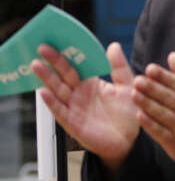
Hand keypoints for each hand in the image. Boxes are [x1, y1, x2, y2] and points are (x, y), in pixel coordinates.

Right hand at [31, 42, 138, 173]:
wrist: (131, 139)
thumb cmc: (129, 113)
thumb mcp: (128, 85)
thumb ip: (119, 67)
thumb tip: (113, 46)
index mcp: (91, 84)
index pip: (76, 66)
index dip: (68, 54)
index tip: (60, 40)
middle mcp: (80, 94)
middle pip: (64, 75)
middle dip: (53, 62)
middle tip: (43, 47)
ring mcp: (75, 108)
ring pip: (57, 90)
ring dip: (46, 78)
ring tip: (37, 65)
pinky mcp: (73, 123)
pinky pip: (60, 111)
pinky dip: (51, 102)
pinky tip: (44, 92)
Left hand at [132, 52, 174, 170]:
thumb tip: (172, 56)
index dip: (163, 76)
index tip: (150, 69)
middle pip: (169, 97)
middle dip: (153, 88)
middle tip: (137, 80)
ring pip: (163, 113)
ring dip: (148, 104)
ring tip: (134, 95)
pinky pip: (161, 132)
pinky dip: (151, 125)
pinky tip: (139, 117)